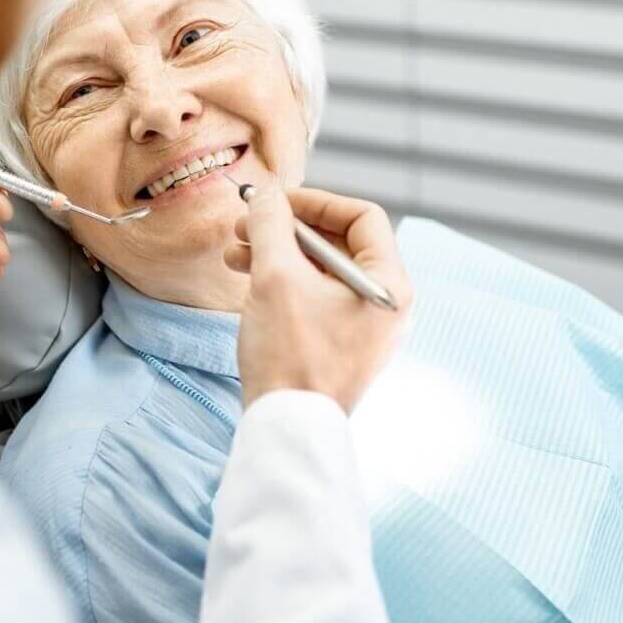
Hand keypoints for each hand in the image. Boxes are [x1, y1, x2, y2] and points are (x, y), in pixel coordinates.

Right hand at [225, 186, 412, 412]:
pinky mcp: (340, 344)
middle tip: (245, 223)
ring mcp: (363, 327)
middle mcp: (384, 304)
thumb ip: (271, 225)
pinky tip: (245, 277)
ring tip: (234, 252)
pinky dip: (283, 281)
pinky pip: (314, 297)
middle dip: (286, 228)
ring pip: (320, 270)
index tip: (276, 201)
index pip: (362, 217)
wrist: (285, 427)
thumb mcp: (276, 276)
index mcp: (389, 284)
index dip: (316, 201)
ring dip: (277, 253)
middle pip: (338, 243)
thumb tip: (265, 195)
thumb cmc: (290, 354)